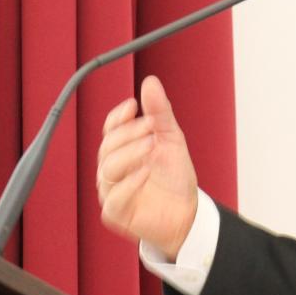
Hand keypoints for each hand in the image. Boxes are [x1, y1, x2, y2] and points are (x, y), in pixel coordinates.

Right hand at [96, 75, 198, 259]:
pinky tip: (146, 172)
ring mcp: (112, 191)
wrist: (187, 212)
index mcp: (122, 149)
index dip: (118, 116)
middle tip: (151, 127)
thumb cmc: (174, 176)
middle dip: (128, 133)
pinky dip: (130, 182)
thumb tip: (150, 82)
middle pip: (108, 146)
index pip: (110, 128)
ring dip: (130, 153)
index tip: (133, 105)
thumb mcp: (171, 139)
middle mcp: (113, 168)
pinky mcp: (116, 212)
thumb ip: (159, 113)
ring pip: (108, 168)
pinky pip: (115, 197)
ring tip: (152, 146)